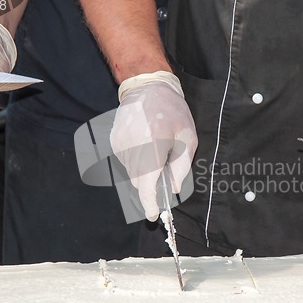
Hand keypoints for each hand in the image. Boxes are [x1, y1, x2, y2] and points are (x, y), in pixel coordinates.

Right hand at [110, 71, 197, 220]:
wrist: (148, 88)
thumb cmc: (173, 112)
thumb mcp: (188, 138)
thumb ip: (180, 167)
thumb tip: (173, 190)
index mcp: (153, 145)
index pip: (146, 184)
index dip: (150, 203)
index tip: (155, 215)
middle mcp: (132, 146)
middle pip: (138, 182)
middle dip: (150, 186)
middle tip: (164, 174)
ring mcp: (120, 144)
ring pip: (131, 174)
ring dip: (143, 173)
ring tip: (155, 151)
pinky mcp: (114, 141)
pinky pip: (125, 163)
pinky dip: (136, 163)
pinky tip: (145, 146)